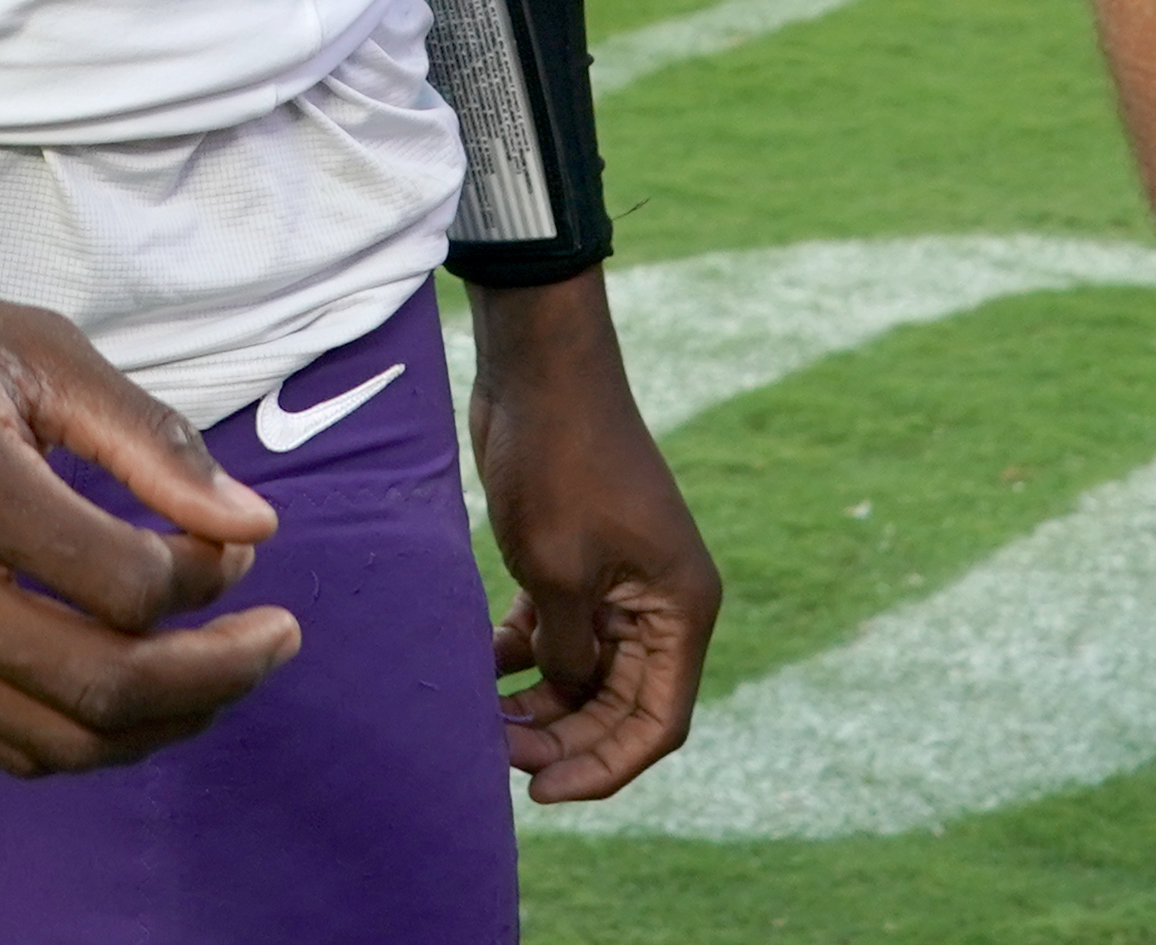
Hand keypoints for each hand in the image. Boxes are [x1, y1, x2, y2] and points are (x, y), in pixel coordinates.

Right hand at [0, 245, 296, 775]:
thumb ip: (150, 439)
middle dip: (215, 678)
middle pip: (96, 690)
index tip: (237, 546)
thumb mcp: (34, 345)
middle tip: (279, 641)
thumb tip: (256, 531)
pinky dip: (81, 732)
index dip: (206, 579)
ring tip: (222, 674)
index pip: (121, 586)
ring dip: (160, 723)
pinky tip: (134, 686)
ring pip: (50, 741)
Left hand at [470, 272, 722, 801]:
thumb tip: (564, 695)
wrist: (539, 366)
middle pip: (616, 705)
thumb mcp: (560, 572)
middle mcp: (659, 603)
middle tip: (489, 749)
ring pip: (581, 674)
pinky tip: (474, 669)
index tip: (540, 790)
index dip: (603, 767)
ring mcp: (617, 581)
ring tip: (475, 719)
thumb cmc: (560, 462)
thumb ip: (567, 653)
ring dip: (535, 704)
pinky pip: (554, 633)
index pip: (657, 724)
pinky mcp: (574, 560)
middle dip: (560, 737)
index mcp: (681, 610)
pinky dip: (518, 656)